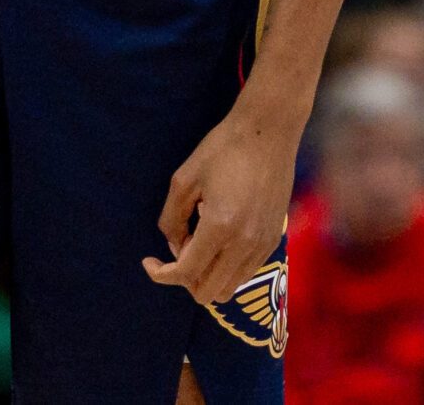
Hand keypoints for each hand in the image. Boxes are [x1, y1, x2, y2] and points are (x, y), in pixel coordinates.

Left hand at [144, 99, 297, 306]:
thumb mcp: (184, 179)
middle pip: (206, 292)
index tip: (149, 261)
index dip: (160, 274)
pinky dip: (227, 268)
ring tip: (201, 242)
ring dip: (208, 275)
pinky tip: (221, 239)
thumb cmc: (223, 148)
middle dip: (185, 279)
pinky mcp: (274, 238)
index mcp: (219, 227)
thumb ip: (171, 219)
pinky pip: (245, 273)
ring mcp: (263, 244)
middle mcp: (244, 243)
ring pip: (228, 288)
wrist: (269, 131)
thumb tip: (175, 247)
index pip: (185, 274)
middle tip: (180, 247)